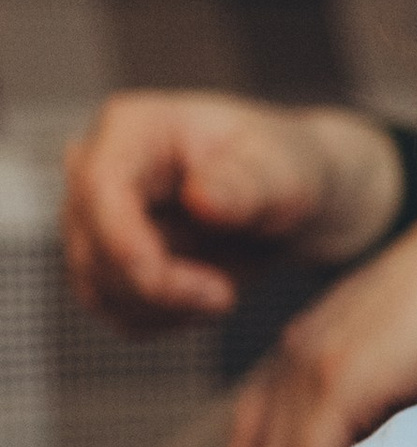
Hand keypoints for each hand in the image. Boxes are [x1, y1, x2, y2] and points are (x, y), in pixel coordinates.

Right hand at [63, 94, 405, 327]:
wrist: (296, 199)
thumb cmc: (291, 170)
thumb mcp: (288, 171)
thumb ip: (249, 183)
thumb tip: (201, 198)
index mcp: (132, 127)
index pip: (100, 193)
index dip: (137, 252)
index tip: (212, 290)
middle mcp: (96, 168)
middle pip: (91, 249)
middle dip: (161, 290)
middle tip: (227, 295)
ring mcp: (94, 216)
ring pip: (97, 288)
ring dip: (163, 308)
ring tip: (224, 289)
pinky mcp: (103, 258)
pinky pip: (113, 310)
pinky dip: (160, 319)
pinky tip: (205, 299)